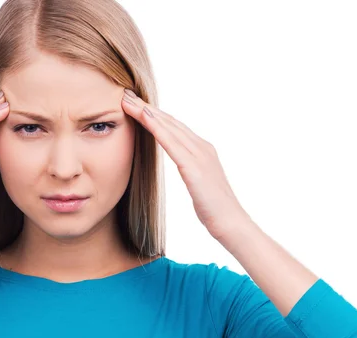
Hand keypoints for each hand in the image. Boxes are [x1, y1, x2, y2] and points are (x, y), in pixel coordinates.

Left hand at [120, 89, 251, 239]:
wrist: (231, 224)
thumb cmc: (213, 208)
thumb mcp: (198, 182)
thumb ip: (189, 168)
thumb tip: (181, 165)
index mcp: (202, 150)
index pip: (174, 126)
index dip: (154, 114)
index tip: (134, 104)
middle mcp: (202, 147)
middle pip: (169, 121)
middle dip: (146, 107)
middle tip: (125, 94)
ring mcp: (199, 155)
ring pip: (169, 127)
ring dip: (147, 112)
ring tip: (128, 100)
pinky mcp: (194, 168)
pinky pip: (172, 143)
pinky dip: (157, 128)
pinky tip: (144, 117)